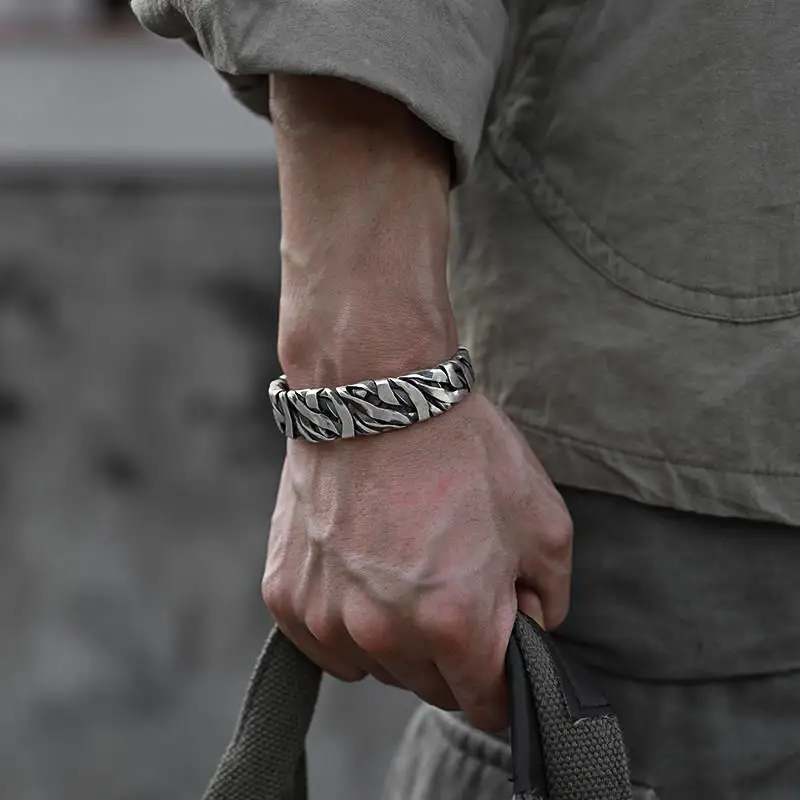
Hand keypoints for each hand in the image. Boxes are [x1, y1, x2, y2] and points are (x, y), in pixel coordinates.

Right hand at [262, 392, 572, 731]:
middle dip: (454, 654)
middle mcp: (385, 634)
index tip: (501, 655)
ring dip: (398, 638)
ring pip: (378, 667)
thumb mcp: (543, 520)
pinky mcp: (286, 596)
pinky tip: (362, 570)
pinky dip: (348, 621)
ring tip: (404, 568)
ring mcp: (327, 617)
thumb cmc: (462, 448)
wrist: (376, 391)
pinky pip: (327, 642)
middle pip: (432, 687)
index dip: (503, 683)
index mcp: (455, 623)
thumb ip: (548, 598)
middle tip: (455, 586)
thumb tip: (528, 631)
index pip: (486, 704)